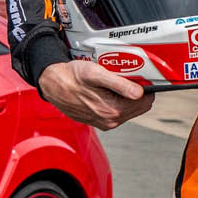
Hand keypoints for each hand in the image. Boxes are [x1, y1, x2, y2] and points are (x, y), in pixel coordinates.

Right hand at [35, 59, 153, 129]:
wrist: (51, 84)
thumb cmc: (71, 77)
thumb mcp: (96, 74)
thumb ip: (120, 84)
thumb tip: (140, 93)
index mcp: (113, 111)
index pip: (146, 101)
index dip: (145, 86)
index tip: (139, 75)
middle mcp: (110, 121)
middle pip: (138, 105)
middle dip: (136, 91)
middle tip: (125, 76)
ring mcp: (105, 122)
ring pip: (128, 108)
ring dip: (125, 95)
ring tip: (113, 81)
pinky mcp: (99, 120)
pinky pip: (117, 110)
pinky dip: (116, 99)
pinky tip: (106, 89)